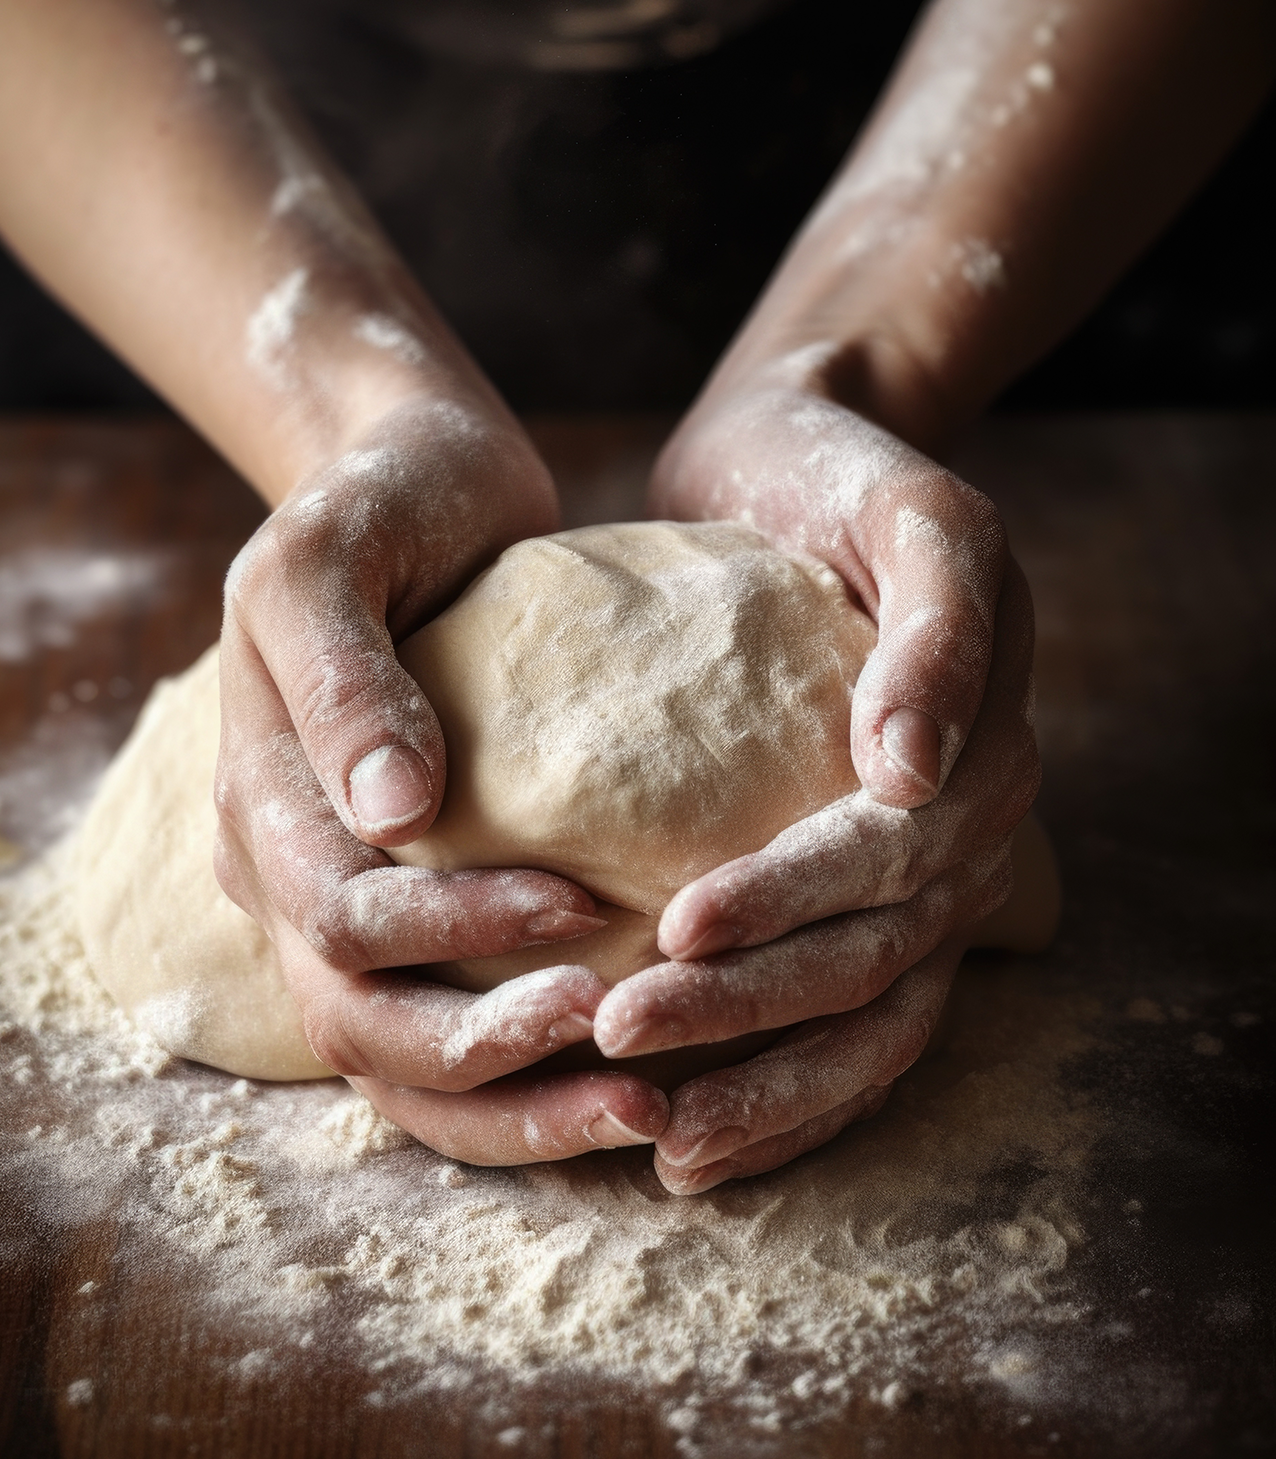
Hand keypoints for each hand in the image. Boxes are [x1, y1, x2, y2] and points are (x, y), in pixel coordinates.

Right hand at [214, 394, 669, 1162]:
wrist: (412, 482)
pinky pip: (453, 1021)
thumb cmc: (379, 501)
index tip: (582, 910)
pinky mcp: (420, 901)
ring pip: (402, 1063)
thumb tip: (392, 812)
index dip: (453, 935)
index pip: (340, 919)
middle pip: (364, 1027)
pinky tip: (628, 1074)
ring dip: (514, 1107)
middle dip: (490, 1065)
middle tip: (630, 1073)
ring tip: (642, 1112)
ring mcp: (347, 898)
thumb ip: (344, 674)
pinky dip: (527, 1074)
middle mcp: (289, 874)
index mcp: (260, 801)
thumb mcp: (334, 552)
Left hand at [591, 378, 1038, 1191]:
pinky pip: (845, 1018)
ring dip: (770, 1091)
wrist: (810, 456)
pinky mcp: (858, 890)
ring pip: (866, 1024)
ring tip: (664, 1148)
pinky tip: (699, 1133)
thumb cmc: (852, 479)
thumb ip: (938, 633)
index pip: (883, 863)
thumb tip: (912, 774)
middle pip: (867, 963)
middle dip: (747, 1018)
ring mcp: (919, 877)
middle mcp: (965, 836)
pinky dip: (785, 1085)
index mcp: (986, 759)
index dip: (785, 906)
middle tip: (617, 1038)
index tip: (672, 935)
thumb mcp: (920, 518)